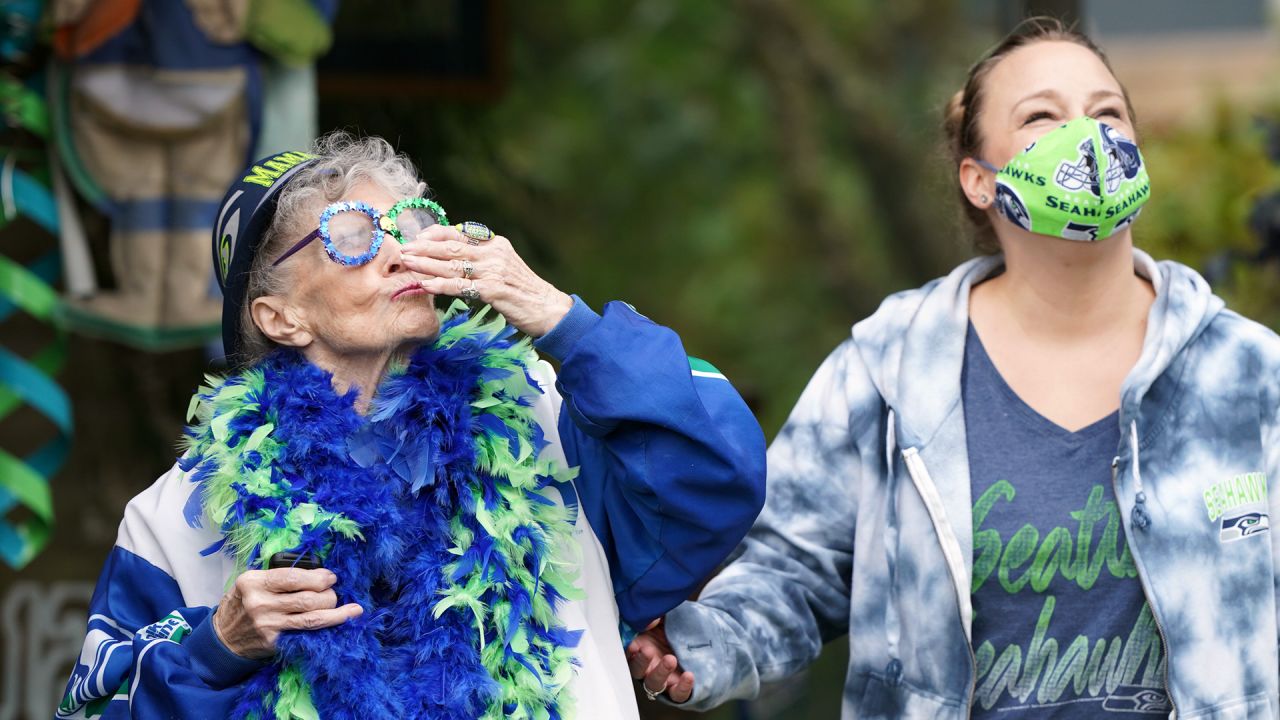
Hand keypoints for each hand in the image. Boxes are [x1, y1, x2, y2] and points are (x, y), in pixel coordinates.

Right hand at [211, 567, 362, 659]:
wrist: (223, 637)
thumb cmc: (243, 603)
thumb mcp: (252, 583)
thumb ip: (278, 577)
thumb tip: (316, 573)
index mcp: (253, 582)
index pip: (293, 577)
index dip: (318, 577)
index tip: (331, 577)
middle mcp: (259, 603)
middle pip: (307, 598)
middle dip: (329, 595)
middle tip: (334, 592)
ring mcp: (267, 625)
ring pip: (311, 618)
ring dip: (336, 613)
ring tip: (353, 610)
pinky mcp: (274, 642)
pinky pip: (305, 633)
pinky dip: (324, 628)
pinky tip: (340, 624)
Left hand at [399, 224, 572, 337]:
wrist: (550, 310)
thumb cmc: (525, 293)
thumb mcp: (505, 269)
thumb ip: (483, 262)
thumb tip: (455, 261)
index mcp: (496, 244)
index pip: (460, 233)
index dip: (436, 234)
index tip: (417, 238)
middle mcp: (494, 253)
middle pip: (452, 246)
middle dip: (424, 246)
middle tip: (402, 247)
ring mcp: (493, 271)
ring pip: (452, 264)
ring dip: (425, 263)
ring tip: (406, 261)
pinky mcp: (493, 290)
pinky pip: (460, 286)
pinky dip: (439, 285)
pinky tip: (424, 284)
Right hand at [626, 619, 694, 703]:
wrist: (696, 634)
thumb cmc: (672, 625)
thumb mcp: (663, 616)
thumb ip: (654, 616)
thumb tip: (648, 619)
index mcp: (638, 647)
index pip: (627, 652)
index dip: (627, 651)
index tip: (632, 645)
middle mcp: (647, 665)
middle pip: (636, 670)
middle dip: (641, 661)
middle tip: (648, 650)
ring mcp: (662, 677)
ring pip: (654, 684)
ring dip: (660, 673)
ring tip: (670, 659)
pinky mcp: (677, 686)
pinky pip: (677, 694)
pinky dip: (682, 688)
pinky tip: (688, 676)